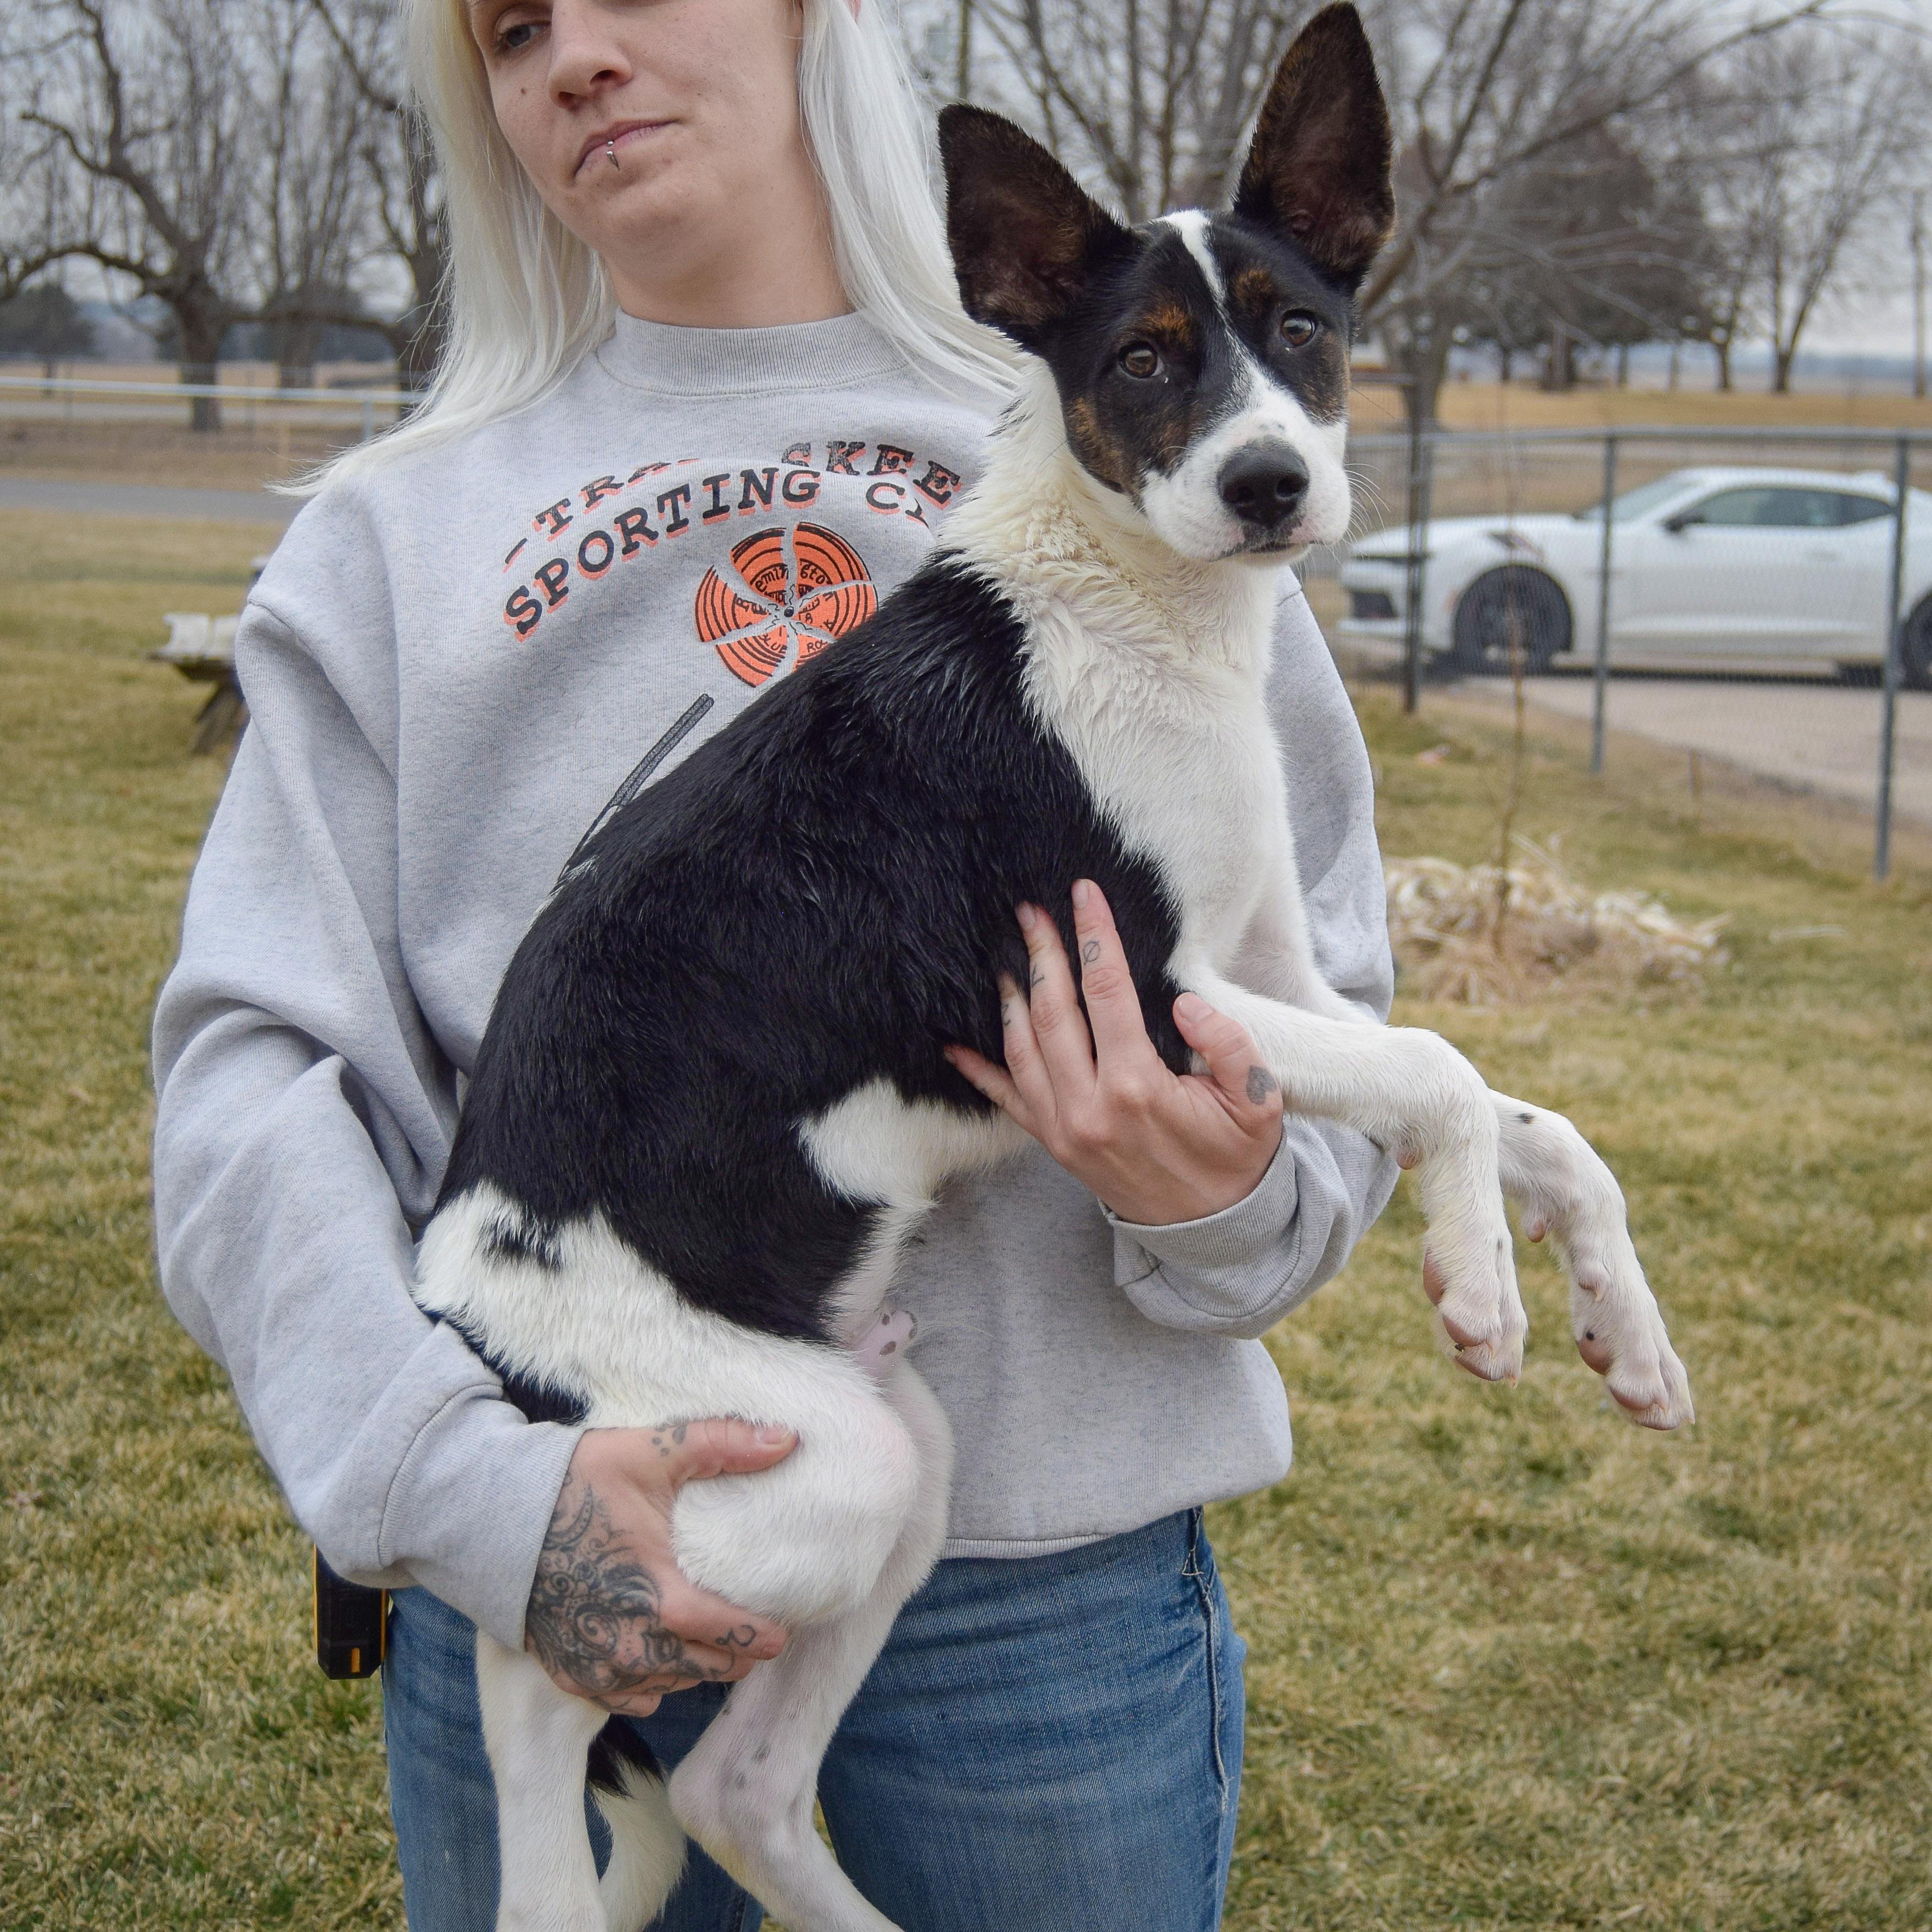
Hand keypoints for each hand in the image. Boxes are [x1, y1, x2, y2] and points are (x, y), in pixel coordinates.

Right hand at [525, 1420, 795, 1719]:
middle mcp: (633, 1646)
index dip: (767, 1636)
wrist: (490, 1515)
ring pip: (672, 1684)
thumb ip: (723, 1445)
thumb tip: (788, 1440)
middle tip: (754, 1633)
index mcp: (662, 1599)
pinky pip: (629, 1698)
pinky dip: (651, 1683)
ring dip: (695, 1667)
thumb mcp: (652, 1452)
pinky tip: (659, 1657)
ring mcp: (599, 1666)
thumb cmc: (573, 1481)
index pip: (736, 1636)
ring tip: (711, 1641)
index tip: (785, 1630)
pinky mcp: (571, 1674)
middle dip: (737, 1653)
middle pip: (709, 1667)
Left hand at [945, 879, 1283, 1225]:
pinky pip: (1006, 1098)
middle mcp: (1089, 1105)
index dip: (1094, 937)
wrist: (1211, 1228)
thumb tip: (1183, 1001)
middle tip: (1030, 911)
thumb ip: (1229, 1045)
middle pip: (1052, 1011)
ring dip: (1010, 997)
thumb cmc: (1234, 1156)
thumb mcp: (1259, 1102)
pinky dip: (978, 1068)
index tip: (1083, 895)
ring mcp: (1064, 1127)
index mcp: (1137, 1085)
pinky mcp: (1053, 1144)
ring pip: (1021, 1048)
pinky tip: (953, 1043)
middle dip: (1041, 954)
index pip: (1107, 990)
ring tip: (1006, 954)